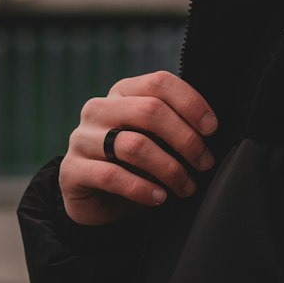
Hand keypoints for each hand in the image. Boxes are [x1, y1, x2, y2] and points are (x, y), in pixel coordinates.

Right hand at [59, 71, 217, 226]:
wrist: (95, 200)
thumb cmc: (133, 164)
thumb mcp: (156, 140)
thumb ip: (173, 127)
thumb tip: (210, 130)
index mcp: (122, 92)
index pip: (159, 82)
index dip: (190, 103)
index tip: (212, 129)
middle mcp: (99, 108)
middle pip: (150, 110)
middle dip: (185, 139)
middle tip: (204, 163)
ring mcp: (82, 138)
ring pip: (134, 145)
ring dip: (169, 168)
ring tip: (186, 186)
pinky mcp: (71, 170)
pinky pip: (111, 175)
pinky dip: (141, 188)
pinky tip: (159, 197)